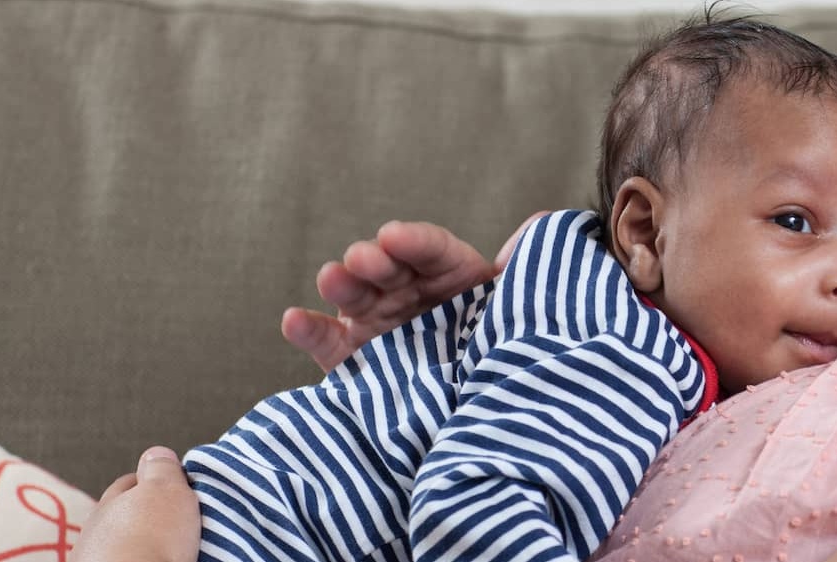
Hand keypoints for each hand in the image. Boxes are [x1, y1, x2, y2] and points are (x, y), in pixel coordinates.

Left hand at [73, 447, 201, 561]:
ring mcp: (97, 560)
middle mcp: (97, 532)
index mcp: (110, 502)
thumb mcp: (165, 490)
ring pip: (125, 544)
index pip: (130, 483)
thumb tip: (156, 453)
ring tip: (173, 550)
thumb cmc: (150, 540)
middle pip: (127, 516)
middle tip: (179, 520)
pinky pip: (130, 560)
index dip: (154, 481)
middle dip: (148, 516)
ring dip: (145, 544)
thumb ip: (161, 469)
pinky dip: (143, 560)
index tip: (178, 487)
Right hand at [282, 215, 547, 370]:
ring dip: (342, 282)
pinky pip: (327, 342)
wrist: (483, 421)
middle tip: (366, 259)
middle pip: (389, 268)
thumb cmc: (502, 353)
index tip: (396, 236)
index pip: (432, 250)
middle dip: (376, 259)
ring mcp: (379, 325)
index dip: (414, 241)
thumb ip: (523, 273)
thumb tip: (543, 224)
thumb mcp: (519, 311)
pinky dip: (308, 330)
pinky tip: (294, 319)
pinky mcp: (354, 360)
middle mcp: (411, 295)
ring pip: (355, 296)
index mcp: (452, 277)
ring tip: (333, 277)